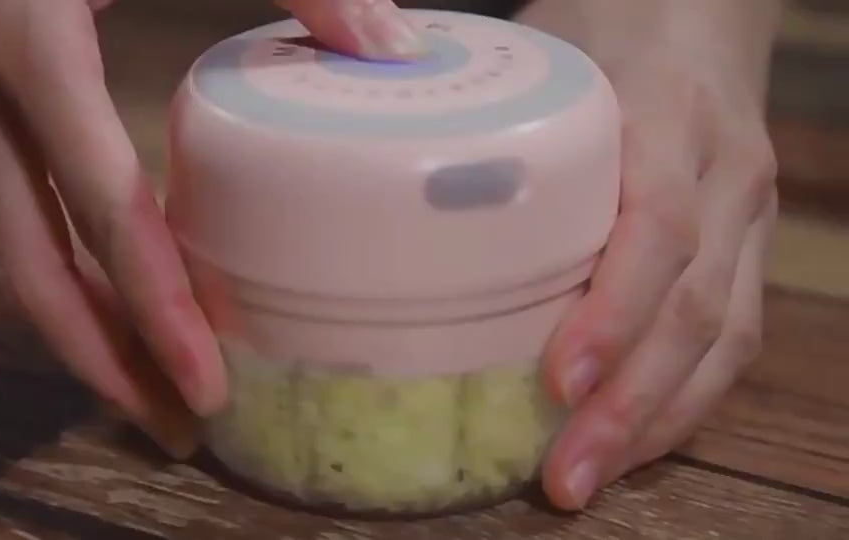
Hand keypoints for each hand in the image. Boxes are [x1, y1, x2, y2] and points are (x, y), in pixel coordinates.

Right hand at [0, 0, 424, 457]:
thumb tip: (393, 48)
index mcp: (33, 42)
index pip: (100, 205)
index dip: (154, 303)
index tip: (206, 379)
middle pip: (34, 266)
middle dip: (106, 360)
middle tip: (181, 429)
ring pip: (20, 258)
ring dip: (86, 341)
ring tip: (159, 402)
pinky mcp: (0, 108)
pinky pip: (30, 222)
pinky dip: (79, 286)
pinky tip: (136, 317)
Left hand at [515, 0, 781, 508]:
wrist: (694, 14)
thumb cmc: (605, 30)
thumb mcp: (548, 55)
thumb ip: (489, 117)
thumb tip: (378, 193)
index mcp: (671, 116)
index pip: (659, 226)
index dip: (615, 310)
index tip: (561, 379)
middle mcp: (727, 174)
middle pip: (700, 306)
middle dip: (632, 405)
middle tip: (563, 477)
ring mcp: (748, 216)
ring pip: (727, 337)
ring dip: (658, 423)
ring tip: (589, 480)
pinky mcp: (748, 247)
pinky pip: (733, 336)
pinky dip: (683, 402)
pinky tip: (631, 443)